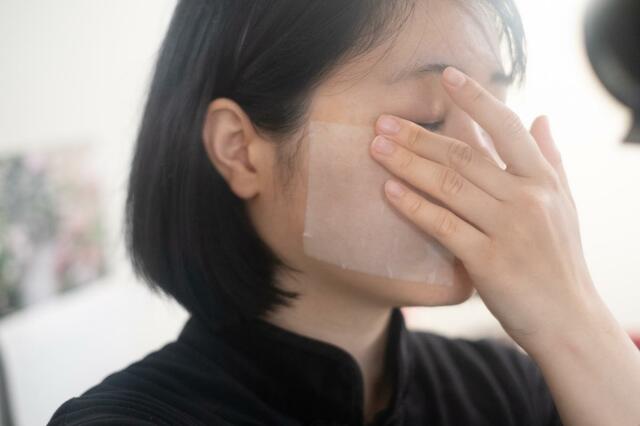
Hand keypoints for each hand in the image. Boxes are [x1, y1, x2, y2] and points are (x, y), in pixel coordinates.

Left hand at [369, 67, 598, 348]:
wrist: (569, 321)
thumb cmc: (560, 260)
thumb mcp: (565, 205)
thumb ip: (550, 159)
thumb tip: (540, 116)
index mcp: (544, 181)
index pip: (507, 128)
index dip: (475, 99)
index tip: (445, 76)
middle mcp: (529, 199)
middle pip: (464, 156)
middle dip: (419, 136)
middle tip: (383, 121)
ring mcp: (509, 230)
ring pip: (449, 186)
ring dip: (408, 163)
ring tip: (376, 147)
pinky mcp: (489, 262)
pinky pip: (443, 226)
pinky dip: (414, 206)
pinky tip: (389, 190)